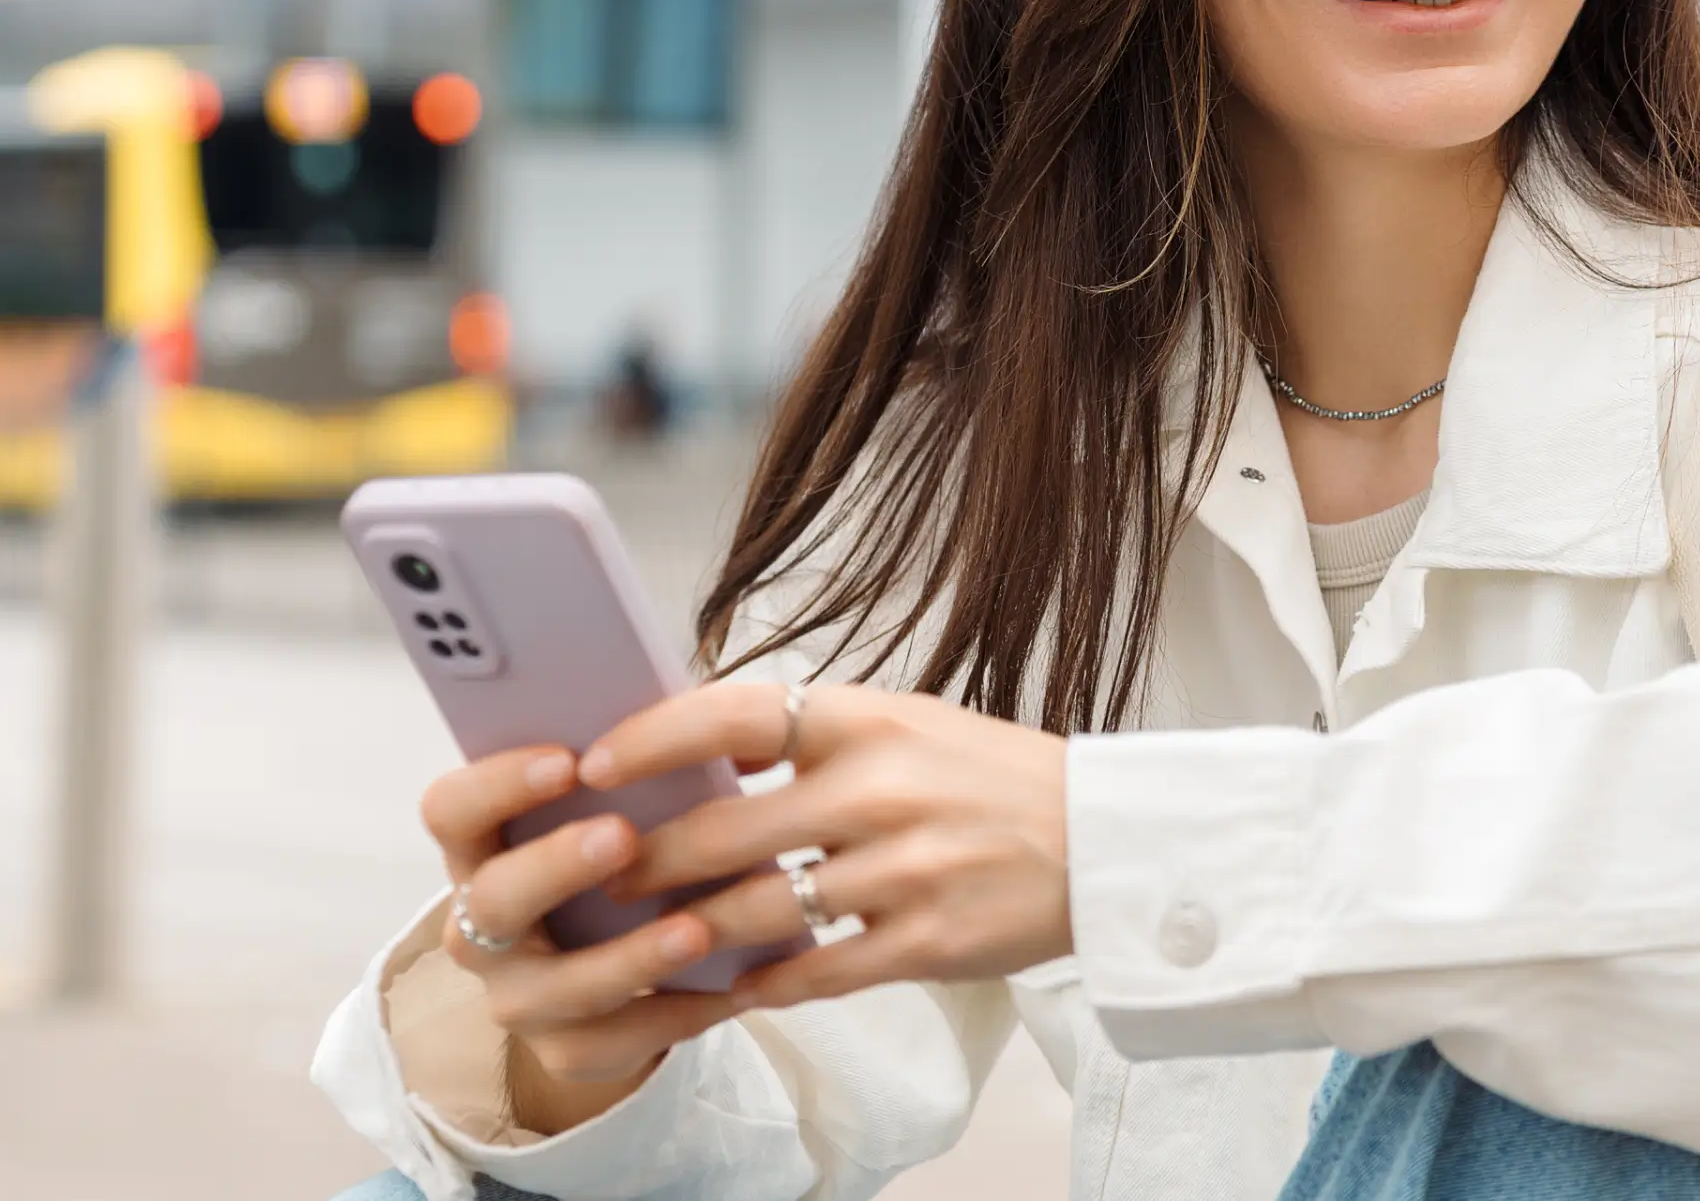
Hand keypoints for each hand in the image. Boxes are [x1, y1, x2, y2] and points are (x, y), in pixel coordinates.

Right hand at [415, 748, 740, 1134]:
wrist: (612, 973)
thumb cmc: (614, 861)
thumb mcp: (607, 814)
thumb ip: (622, 775)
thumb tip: (686, 716)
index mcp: (479, 850)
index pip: (449, 810)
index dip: (496, 784)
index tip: (567, 759)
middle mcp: (478, 927)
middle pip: (491, 899)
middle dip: (556, 866)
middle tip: (624, 835)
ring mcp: (515, 997)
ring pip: (560, 986)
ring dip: (631, 955)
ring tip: (698, 929)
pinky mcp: (564, 1050)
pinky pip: (619, 1040)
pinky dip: (679, 1011)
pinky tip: (735, 988)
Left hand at [584, 681, 1072, 1012]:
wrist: (1105, 839)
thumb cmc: (990, 777)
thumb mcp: (906, 724)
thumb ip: (811, 736)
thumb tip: (696, 746)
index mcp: (869, 719)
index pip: (731, 715)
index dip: (651, 740)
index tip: (593, 765)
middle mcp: (881, 790)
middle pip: (723, 832)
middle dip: (646, 861)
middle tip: (598, 875)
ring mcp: (904, 870)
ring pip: (757, 912)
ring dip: (691, 931)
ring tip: (650, 937)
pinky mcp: (927, 942)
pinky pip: (815, 972)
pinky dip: (765, 983)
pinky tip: (736, 984)